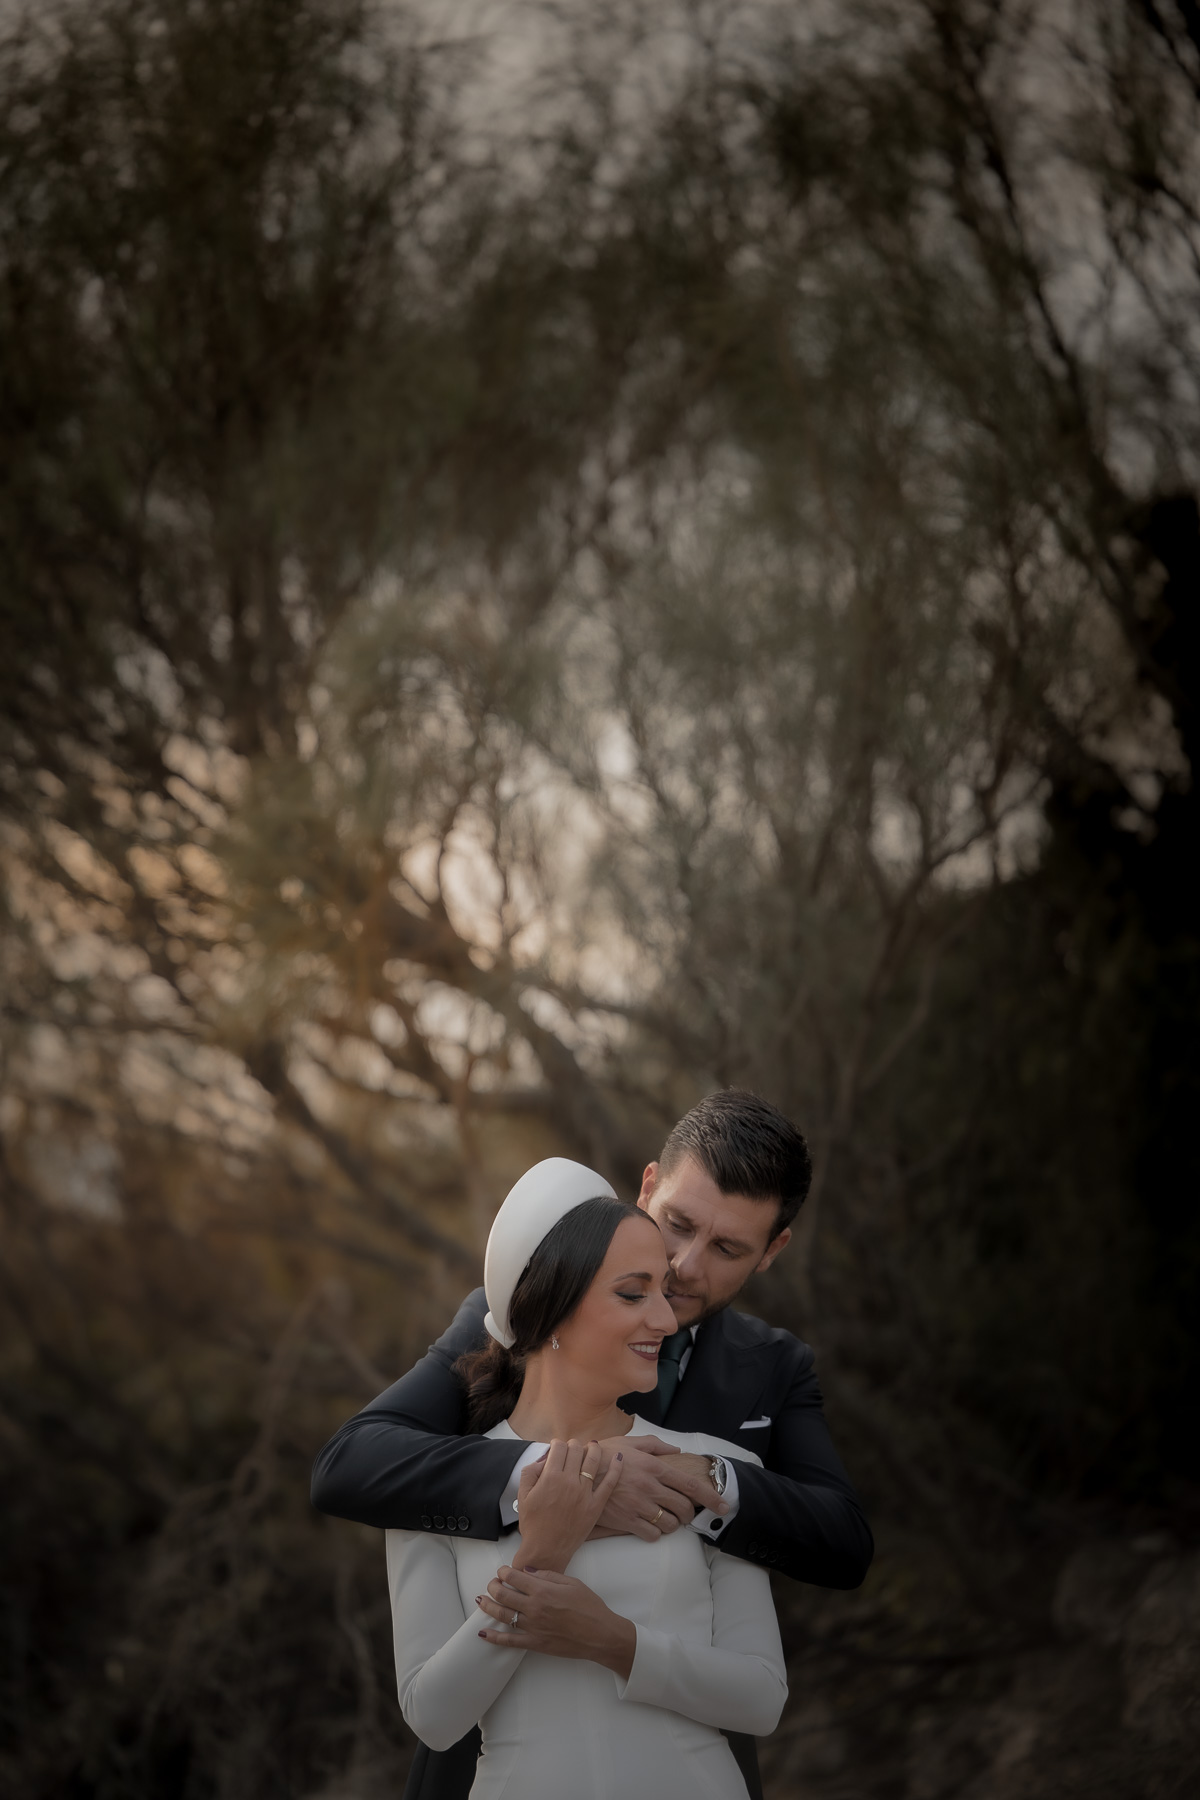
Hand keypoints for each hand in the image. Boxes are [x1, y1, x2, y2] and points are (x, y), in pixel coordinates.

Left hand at [476, 1565, 635, 1679]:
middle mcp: (534, 1607)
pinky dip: (494, 1638)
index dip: (503, 1572)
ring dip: (488, 1607)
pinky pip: (510, 1641)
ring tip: (481, 1600)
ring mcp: (533, 1627)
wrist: (600, 1635)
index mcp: (543, 1590)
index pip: (513, 1576)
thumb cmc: (590, 1607)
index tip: (502, 1571)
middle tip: (492, 1584)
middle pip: (503, 1594)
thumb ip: (548, 1575)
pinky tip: (483, 1634)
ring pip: (502, 1615)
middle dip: (493, 1586)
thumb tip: (528, 1570)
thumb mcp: (572, 1583)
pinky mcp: (534, 1643)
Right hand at [512, 1438, 623, 1572]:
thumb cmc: (533, 1525)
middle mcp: (569, 1482)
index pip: (559, 1448)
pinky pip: (610, 1483)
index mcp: (550, 1477)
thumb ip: (530, 1471)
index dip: (557, 1444)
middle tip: (572, 1448)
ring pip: (593, 1460)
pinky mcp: (596, 1505)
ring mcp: (584, 1493)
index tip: (557, 1447)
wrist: (546, 1550)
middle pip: (576, 1450)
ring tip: (593, 1445)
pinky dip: (616, 1468)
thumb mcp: (523, 1495)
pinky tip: (618, 1457)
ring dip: (593, 1449)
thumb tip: (544, 1458)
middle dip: (573, 1445)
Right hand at [588, 1438, 726, 1540]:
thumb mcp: (631, 1442)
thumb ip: (656, 1446)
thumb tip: (676, 1451)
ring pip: (670, 1524)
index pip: (690, 1485)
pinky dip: (656, 1533)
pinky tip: (650, 1525)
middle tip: (685, 1512)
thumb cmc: (604, 1454)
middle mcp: (650, 1487)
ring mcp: (639, 1506)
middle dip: (689, 1513)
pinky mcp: (626, 1521)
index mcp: (654, 1467)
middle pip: (684, 1508)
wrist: (577, 1472)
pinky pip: (652, 1535)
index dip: (711, 1498)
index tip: (723, 1507)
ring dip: (673, 1524)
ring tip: (667, 1518)